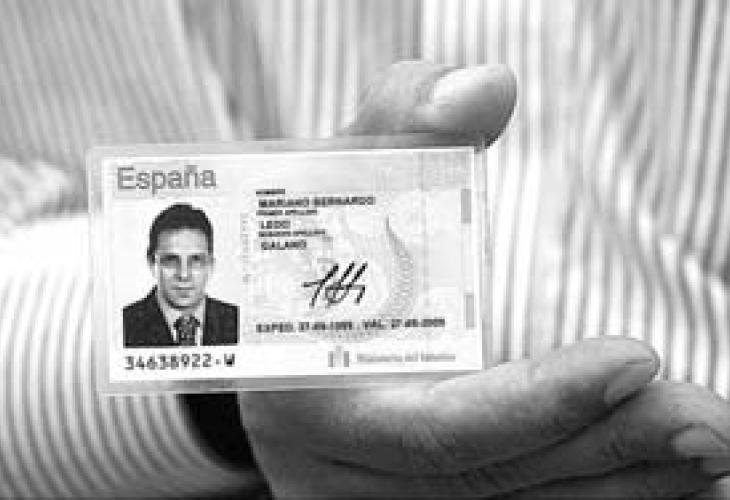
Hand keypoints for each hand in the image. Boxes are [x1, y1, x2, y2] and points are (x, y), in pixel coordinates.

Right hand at [239, 62, 729, 497]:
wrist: (281, 321)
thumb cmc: (317, 241)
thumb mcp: (344, 176)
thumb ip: (401, 121)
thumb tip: (485, 87)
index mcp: (307, 391)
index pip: (428, 427)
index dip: (532, 405)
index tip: (636, 361)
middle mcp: (338, 468)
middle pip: (483, 479)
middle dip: (603, 450)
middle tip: (706, 419)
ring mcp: (372, 498)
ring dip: (615, 484)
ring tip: (703, 448)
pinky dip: (590, 494)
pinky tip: (662, 476)